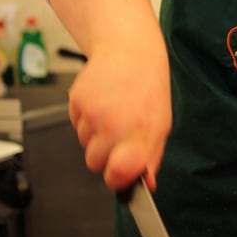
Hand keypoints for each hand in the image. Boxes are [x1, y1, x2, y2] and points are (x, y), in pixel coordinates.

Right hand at [68, 37, 171, 190]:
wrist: (130, 51)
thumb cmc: (148, 89)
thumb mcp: (161, 125)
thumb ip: (151, 158)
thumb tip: (146, 185)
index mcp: (141, 134)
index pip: (118, 174)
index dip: (116, 178)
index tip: (119, 172)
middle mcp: (115, 125)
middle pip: (94, 164)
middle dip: (104, 155)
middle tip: (117, 134)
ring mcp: (94, 113)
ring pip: (83, 144)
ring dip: (94, 134)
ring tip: (112, 111)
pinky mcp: (77, 101)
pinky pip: (75, 124)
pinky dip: (85, 118)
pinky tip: (101, 102)